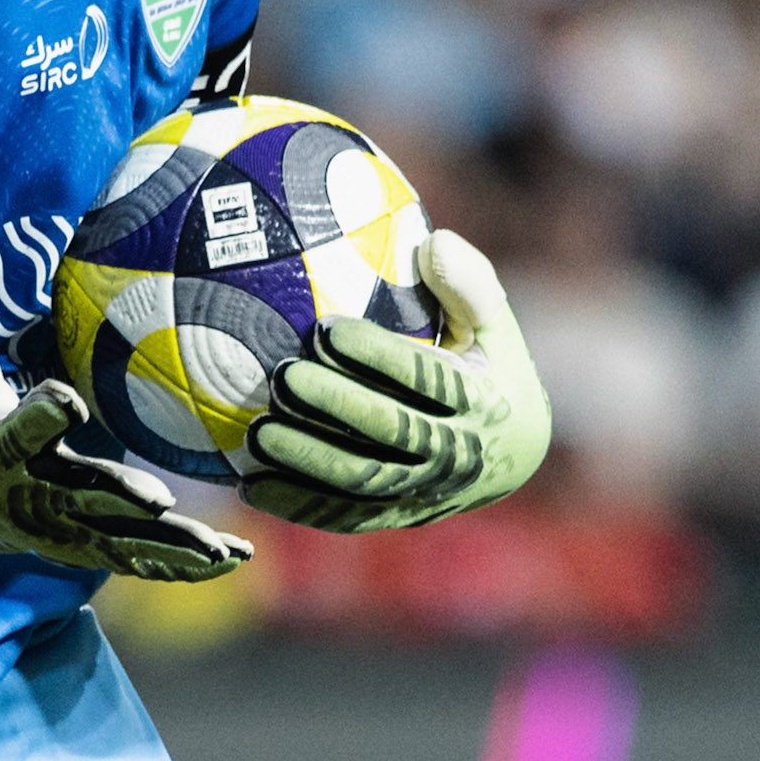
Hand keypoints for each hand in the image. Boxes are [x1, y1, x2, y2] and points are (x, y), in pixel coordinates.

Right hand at [0, 307, 251, 580]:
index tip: (68, 401)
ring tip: (219, 550)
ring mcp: (60, 531)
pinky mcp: (82, 547)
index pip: (17, 436)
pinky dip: (180, 563)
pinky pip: (135, 557)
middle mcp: (31, 499)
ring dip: (170, 547)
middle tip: (162, 502)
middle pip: (82, 497)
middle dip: (123, 500)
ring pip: (120, 539)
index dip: (41, 418)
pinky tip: (230, 557)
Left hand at [239, 231, 549, 532]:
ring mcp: (426, 494)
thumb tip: (433, 243)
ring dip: (307, 459)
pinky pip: (343, 516)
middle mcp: (460, 456)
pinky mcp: (397, 518)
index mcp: (486, 403)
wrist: (510, 454)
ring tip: (256, 433)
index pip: (428, 379)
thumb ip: (468, 284)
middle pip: (389, 433)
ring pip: (361, 480)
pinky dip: (297, 505)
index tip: (326, 328)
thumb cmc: (487, 366)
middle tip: (283, 376)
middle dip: (334, 406)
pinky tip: (249, 485)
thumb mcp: (493, 325)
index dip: (378, 355)